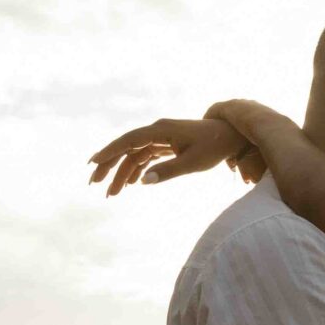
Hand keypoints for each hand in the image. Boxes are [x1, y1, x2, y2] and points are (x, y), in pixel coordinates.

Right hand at [88, 117, 256, 196]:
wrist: (230, 136)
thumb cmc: (213, 147)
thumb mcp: (192, 162)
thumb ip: (168, 171)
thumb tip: (142, 181)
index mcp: (160, 130)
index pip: (129, 140)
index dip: (109, 152)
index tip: (94, 164)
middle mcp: (157, 131)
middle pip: (126, 147)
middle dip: (109, 164)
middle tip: (94, 183)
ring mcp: (160, 137)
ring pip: (134, 155)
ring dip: (122, 173)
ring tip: (111, 194)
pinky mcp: (166, 144)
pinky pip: (145, 156)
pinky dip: (137, 170)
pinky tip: (130, 184)